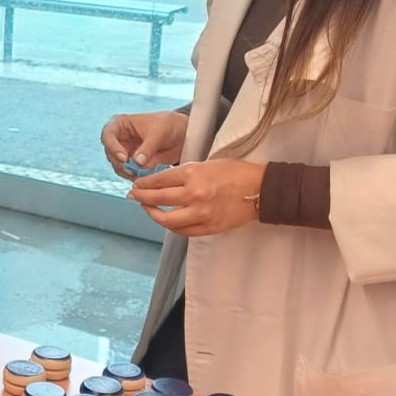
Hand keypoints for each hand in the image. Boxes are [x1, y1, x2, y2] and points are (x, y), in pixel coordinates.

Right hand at [100, 112, 188, 178]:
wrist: (182, 135)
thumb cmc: (169, 125)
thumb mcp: (159, 133)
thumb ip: (148, 148)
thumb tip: (138, 162)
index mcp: (121, 124)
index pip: (108, 135)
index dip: (112, 147)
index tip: (124, 157)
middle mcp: (120, 139)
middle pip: (111, 154)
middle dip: (120, 164)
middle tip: (132, 170)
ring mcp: (126, 153)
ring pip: (118, 166)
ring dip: (128, 172)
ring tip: (142, 174)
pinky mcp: (133, 165)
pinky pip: (129, 174)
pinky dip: (135, 177)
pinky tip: (145, 177)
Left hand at [128, 160, 265, 236]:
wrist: (260, 190)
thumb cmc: (236, 172)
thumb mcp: (207, 164)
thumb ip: (185, 173)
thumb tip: (162, 182)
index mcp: (194, 174)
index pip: (160, 180)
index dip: (145, 183)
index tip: (137, 184)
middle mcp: (194, 194)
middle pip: (158, 199)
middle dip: (142, 197)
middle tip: (134, 196)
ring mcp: (200, 214)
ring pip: (166, 219)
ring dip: (152, 214)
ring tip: (148, 208)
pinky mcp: (207, 228)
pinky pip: (182, 231)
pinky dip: (171, 226)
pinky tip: (166, 220)